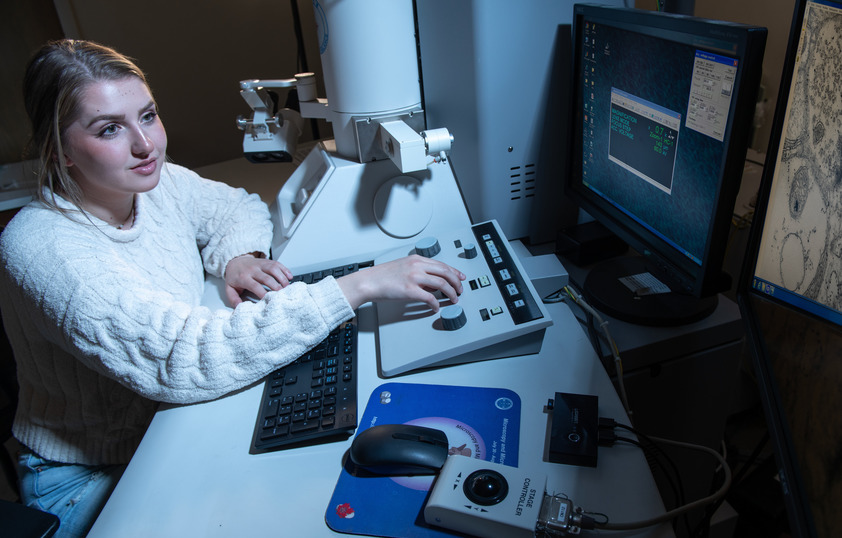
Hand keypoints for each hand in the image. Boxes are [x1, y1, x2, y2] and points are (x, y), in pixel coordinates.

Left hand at [224, 254, 293, 306]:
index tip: (269, 300)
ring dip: (282, 278)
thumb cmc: (235, 277)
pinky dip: (285, 270)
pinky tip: (289, 277)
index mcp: (243, 278)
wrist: (235, 261)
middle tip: (282, 295)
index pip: (255, 286)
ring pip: (273, 269)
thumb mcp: (229, 289)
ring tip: (287, 287)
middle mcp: (253, 270)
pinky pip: (277, 264)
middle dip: (276, 287)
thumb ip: (233, 299)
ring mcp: (260, 264)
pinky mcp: (266, 261)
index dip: (263, 293)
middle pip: (266, 278)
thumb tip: (239, 307)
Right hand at [336, 254, 465, 310]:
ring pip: (441, 284)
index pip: (442, 264)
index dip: (454, 272)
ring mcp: (414, 277)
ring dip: (450, 293)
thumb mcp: (403, 267)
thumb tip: (432, 284)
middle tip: (460, 290)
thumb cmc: (382, 276)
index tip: (461, 277)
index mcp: (417, 259)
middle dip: (456, 282)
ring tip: (453, 299)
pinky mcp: (410, 290)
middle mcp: (417, 266)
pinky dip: (435, 304)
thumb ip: (419, 272)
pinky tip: (435, 307)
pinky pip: (430, 298)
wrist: (368, 281)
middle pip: (445, 272)